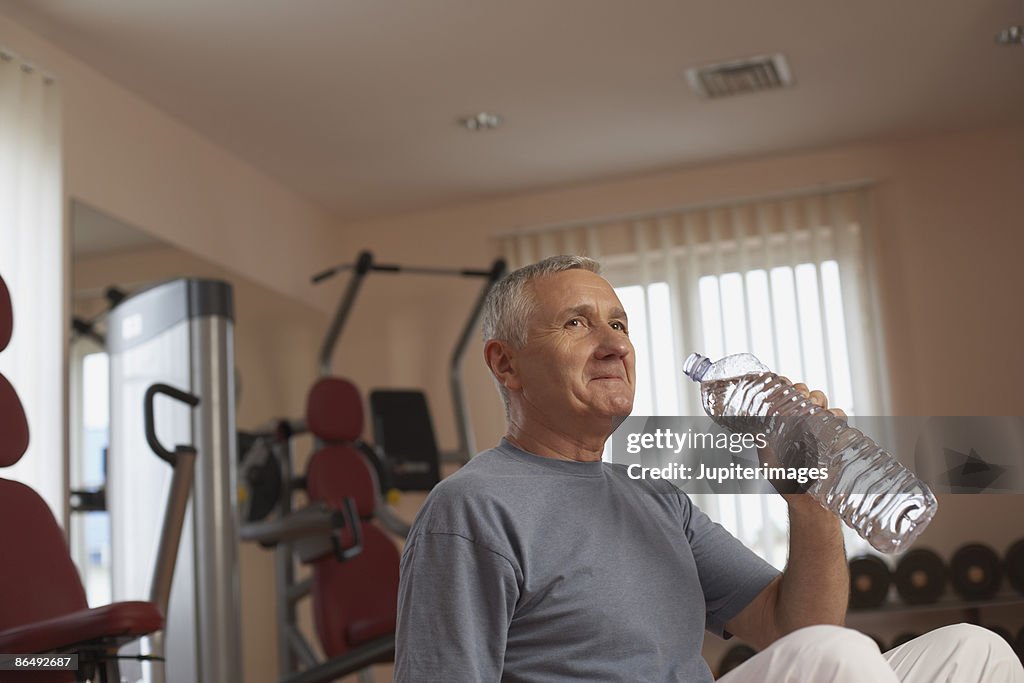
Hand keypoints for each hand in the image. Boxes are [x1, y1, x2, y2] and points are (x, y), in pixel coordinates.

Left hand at [758, 380, 846, 503]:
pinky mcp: (837, 437)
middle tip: (798, 396)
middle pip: (804, 394)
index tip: (782, 383)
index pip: (784, 397)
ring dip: (817, 399)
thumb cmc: (787, 485)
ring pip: (821, 401)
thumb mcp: (770, 468)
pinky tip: (829, 419)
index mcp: (784, 424)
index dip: (783, 387)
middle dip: (802, 390)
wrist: (811, 504)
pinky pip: (840, 418)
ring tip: (813, 407)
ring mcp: (820, 428)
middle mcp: (802, 422)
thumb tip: (757, 436)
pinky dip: (836, 414)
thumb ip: (764, 452)